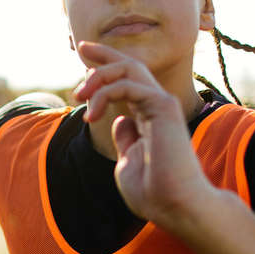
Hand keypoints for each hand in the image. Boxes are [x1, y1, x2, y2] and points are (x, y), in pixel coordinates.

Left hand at [72, 42, 212, 227]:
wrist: (175, 206)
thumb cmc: (154, 193)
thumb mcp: (128, 161)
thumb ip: (125, 138)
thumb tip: (119, 120)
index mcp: (149, 117)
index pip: (128, 82)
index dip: (107, 66)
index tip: (84, 59)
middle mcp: (157, 106)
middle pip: (131, 66)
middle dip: (104, 54)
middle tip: (81, 47)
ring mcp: (162, 104)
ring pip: (129, 68)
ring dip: (99, 76)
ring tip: (79, 96)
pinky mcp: (163, 107)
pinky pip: (128, 85)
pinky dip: (105, 93)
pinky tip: (92, 114)